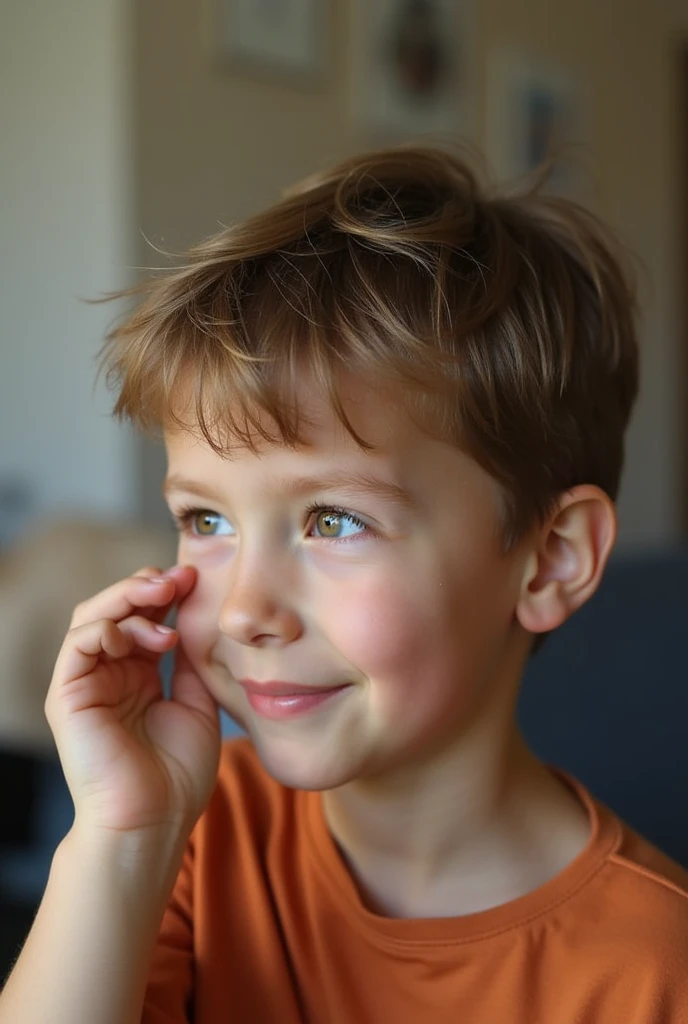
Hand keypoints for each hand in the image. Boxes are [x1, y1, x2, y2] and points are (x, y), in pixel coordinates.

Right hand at [45, 564, 219, 836]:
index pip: (143, 617)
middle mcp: (107, 673)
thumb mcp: (197, 705)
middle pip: (114, 608)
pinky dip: (108, 627)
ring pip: (92, 616)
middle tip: (179, 576)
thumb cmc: (178, 774)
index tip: (196, 578)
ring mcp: (85, 683)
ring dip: (128, 598)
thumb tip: (196, 618)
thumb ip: (191, 663)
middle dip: (146, 585)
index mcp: (137, 675)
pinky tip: (146, 636)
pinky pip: (78, 643)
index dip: (166, 593)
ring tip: (164, 596)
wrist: (155, 820)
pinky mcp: (67, 695)